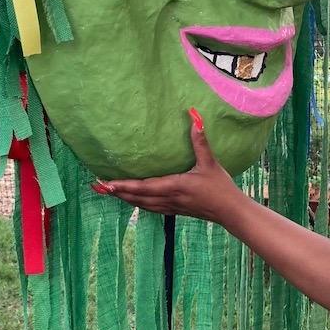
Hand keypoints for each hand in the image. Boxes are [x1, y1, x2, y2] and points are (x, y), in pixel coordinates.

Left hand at [101, 117, 240, 223]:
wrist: (230, 212)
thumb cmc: (220, 187)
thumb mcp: (210, 162)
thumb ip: (200, 141)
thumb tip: (194, 117)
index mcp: (174, 187)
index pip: (143, 187)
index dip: (124, 186)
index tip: (107, 183)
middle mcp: (168, 199)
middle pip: (137, 198)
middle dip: (117, 193)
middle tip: (98, 186)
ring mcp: (171, 207)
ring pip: (141, 204)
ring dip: (125, 198)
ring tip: (109, 192)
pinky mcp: (175, 210)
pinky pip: (150, 207)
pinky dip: (137, 203)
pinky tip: (133, 200)